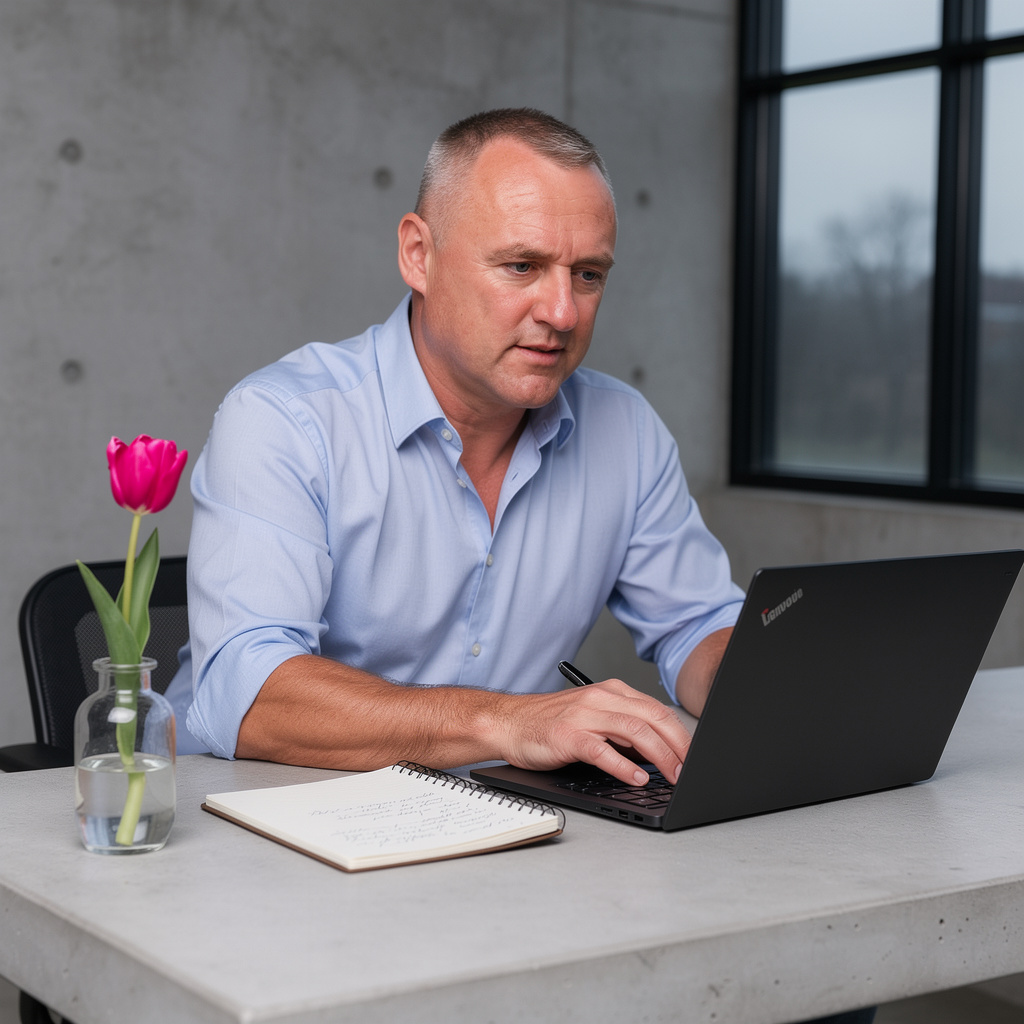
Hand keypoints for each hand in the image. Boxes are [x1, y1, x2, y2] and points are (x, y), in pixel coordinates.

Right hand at [494, 679, 691, 785]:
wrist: (509, 722)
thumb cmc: (550, 723)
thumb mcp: (593, 717)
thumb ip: (622, 729)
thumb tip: (658, 752)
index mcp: (611, 691)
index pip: (657, 709)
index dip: (681, 734)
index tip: (694, 756)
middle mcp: (601, 698)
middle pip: (653, 718)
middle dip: (678, 745)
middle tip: (691, 769)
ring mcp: (584, 715)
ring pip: (634, 731)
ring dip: (660, 756)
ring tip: (673, 775)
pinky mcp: (568, 735)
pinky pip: (602, 750)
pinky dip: (624, 765)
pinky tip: (637, 778)